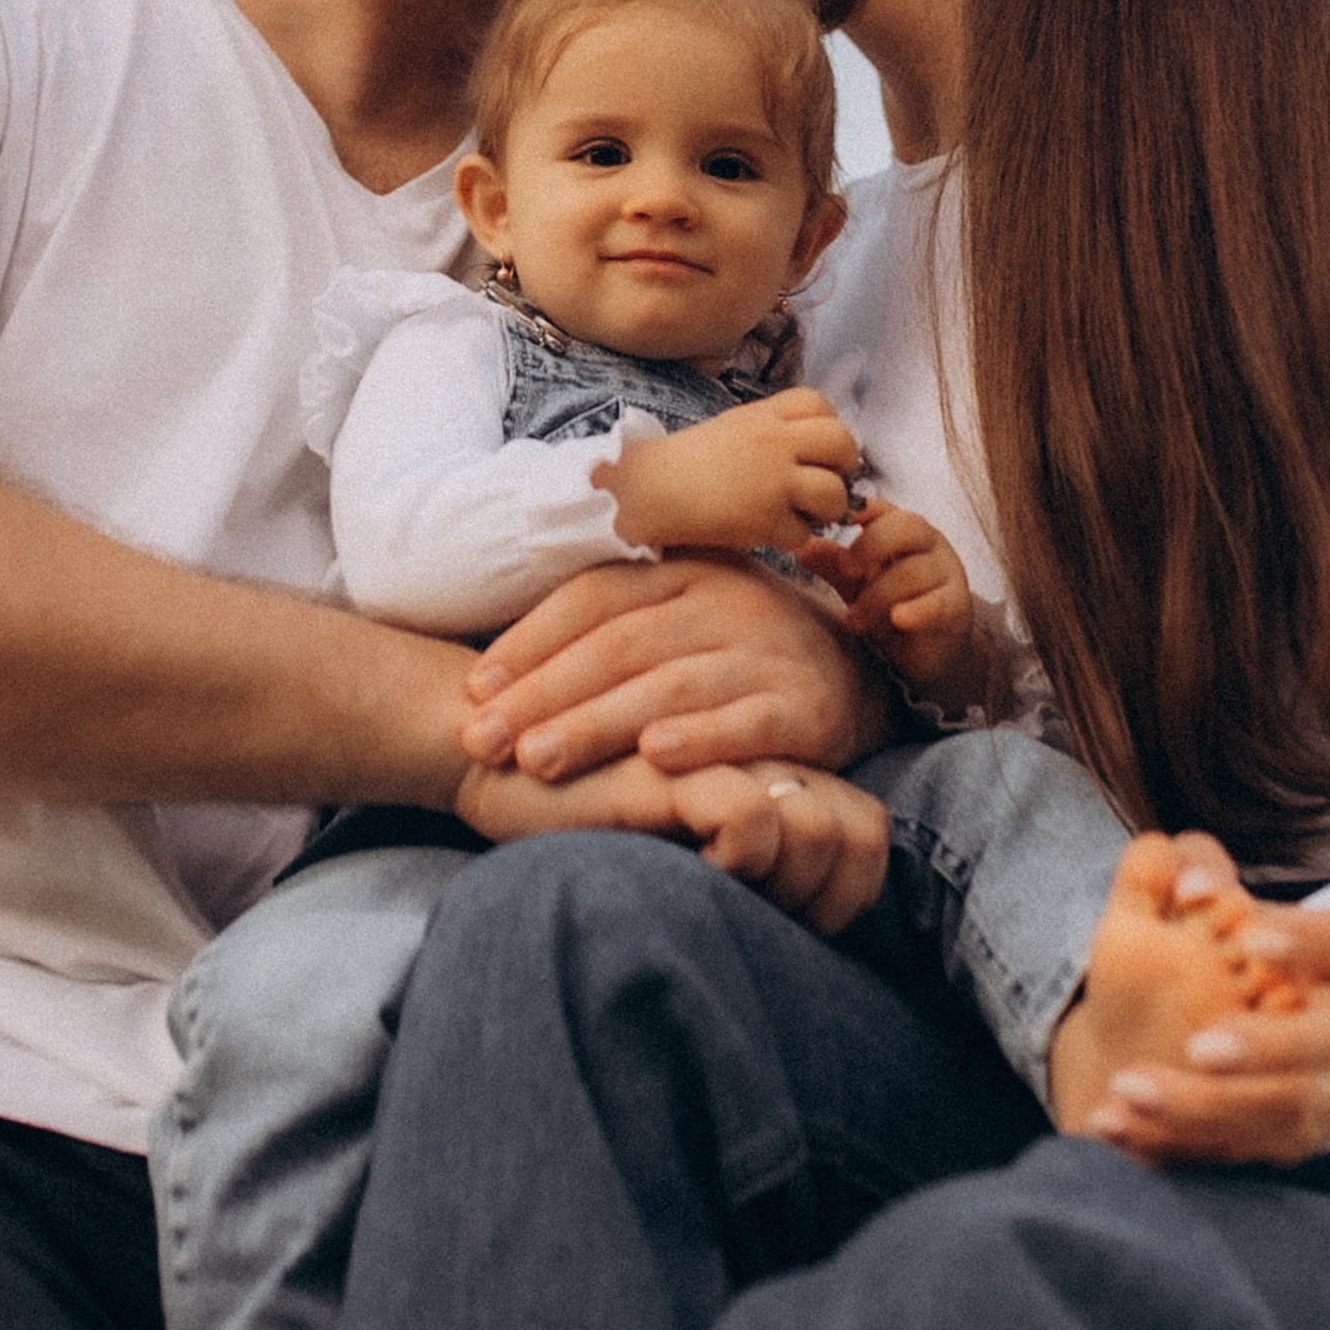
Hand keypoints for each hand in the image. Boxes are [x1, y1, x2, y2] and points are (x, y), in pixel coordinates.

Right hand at [454, 746, 891, 939]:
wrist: (499, 766)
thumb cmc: (591, 820)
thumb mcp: (687, 855)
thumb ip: (753, 868)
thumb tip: (802, 933)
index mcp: (775, 765)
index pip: (868, 835)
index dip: (846, 897)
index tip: (792, 933)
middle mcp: (763, 750)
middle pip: (856, 835)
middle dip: (820, 904)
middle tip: (757, 924)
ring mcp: (727, 750)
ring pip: (817, 831)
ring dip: (780, 891)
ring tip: (723, 899)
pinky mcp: (679, 759)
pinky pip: (748, 820)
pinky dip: (732, 861)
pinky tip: (677, 868)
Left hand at [461, 557, 884, 785]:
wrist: (856, 674)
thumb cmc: (733, 651)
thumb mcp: (680, 613)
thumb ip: (610, 621)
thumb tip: (496, 663)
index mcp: (683, 569)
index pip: (593, 599)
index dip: (529, 643)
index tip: (473, 690)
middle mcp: (725, 601)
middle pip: (620, 646)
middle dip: (543, 696)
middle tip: (483, 739)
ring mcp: (768, 652)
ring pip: (670, 686)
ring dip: (598, 725)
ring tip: (538, 760)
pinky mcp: (808, 707)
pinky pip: (750, 723)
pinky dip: (703, 739)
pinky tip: (655, 759)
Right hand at [608, 392, 860, 556]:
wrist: (644, 490)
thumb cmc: (688, 463)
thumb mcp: (735, 429)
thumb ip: (778, 433)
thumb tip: (825, 461)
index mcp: (765, 414)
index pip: (823, 407)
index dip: (828, 431)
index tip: (815, 452)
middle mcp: (775, 441)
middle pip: (843, 444)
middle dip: (842, 470)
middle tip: (821, 486)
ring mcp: (772, 479)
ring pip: (834, 495)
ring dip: (822, 512)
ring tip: (796, 515)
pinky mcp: (764, 518)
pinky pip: (803, 534)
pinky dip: (789, 539)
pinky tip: (766, 532)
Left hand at [802, 504, 980, 712]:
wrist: (926, 651)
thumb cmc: (890, 607)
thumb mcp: (855, 584)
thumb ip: (834, 565)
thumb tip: (800, 548)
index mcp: (903, 531)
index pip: (884, 508)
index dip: (862, 510)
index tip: (837, 521)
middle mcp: (929, 544)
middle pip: (906, 525)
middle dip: (871, 545)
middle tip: (846, 570)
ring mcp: (948, 573)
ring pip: (913, 570)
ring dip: (878, 596)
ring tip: (856, 619)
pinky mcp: (957, 606)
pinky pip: (938, 602)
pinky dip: (915, 611)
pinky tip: (897, 620)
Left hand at [1047, 834, 1329, 1166]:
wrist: (1188, 1034)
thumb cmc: (1209, 950)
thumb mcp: (1198, 899)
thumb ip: (1190, 866)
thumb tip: (1187, 878)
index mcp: (1322, 958)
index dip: (1315, 937)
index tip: (1249, 941)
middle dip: (1279, 1046)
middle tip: (1200, 1048)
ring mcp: (1312, 1090)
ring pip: (1285, 1108)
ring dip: (1204, 1104)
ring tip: (1127, 1089)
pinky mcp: (1274, 1141)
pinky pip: (1230, 1149)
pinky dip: (1165, 1139)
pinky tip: (1112, 1124)